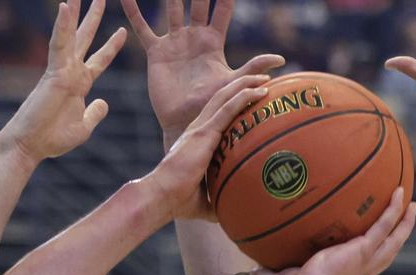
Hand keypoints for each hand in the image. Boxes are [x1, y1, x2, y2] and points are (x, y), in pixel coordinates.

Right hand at [0, 0, 127, 163]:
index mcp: (79, 85)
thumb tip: (104, 103)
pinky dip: (62, 26)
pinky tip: (65, 7)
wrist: (31, 145)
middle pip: (84, 39)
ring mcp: (61, 70)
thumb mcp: (83, 127)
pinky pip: (59, 44)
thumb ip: (94, 113)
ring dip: (74, 13)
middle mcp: (71, 73)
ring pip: (70, 35)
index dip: (111, 46)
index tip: (123, 31)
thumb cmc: (51, 139)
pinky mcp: (53, 72)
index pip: (99, 60)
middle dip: (93, 18)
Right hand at [123, 0, 283, 138]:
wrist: (184, 121)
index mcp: (213, 41)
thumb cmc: (210, 104)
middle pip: (197, 3)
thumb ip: (253, 67)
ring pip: (171, 9)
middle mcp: (193, 37)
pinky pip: (143, 28)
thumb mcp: (232, 82)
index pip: (222, 10)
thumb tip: (281, 60)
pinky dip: (134, 11)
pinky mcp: (156, 52)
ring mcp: (174, 42)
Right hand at [142, 75, 272, 219]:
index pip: (218, 115)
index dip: (234, 104)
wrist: (162, 197)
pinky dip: (244, 97)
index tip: (253, 100)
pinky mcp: (203, 132)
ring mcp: (200, 128)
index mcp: (197, 141)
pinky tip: (261, 90)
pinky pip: (228, 108)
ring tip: (266, 77)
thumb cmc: (178, 202)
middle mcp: (198, 129)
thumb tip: (234, 215)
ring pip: (226, 96)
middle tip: (263, 81)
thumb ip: (219, 202)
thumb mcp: (205, 201)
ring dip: (246, 84)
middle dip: (242, 85)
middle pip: (223, 98)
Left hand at [251, 188, 415, 274]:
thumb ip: (269, 274)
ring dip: (405, 221)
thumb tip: (252, 271)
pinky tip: (399, 192)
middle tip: (406, 218)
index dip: (375, 252)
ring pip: (395, 238)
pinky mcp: (364, 249)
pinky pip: (385, 224)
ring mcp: (367, 259)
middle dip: (399, 234)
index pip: (367, 263)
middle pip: (390, 250)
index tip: (376, 242)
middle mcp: (364, 270)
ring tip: (411, 203)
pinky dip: (394, 209)